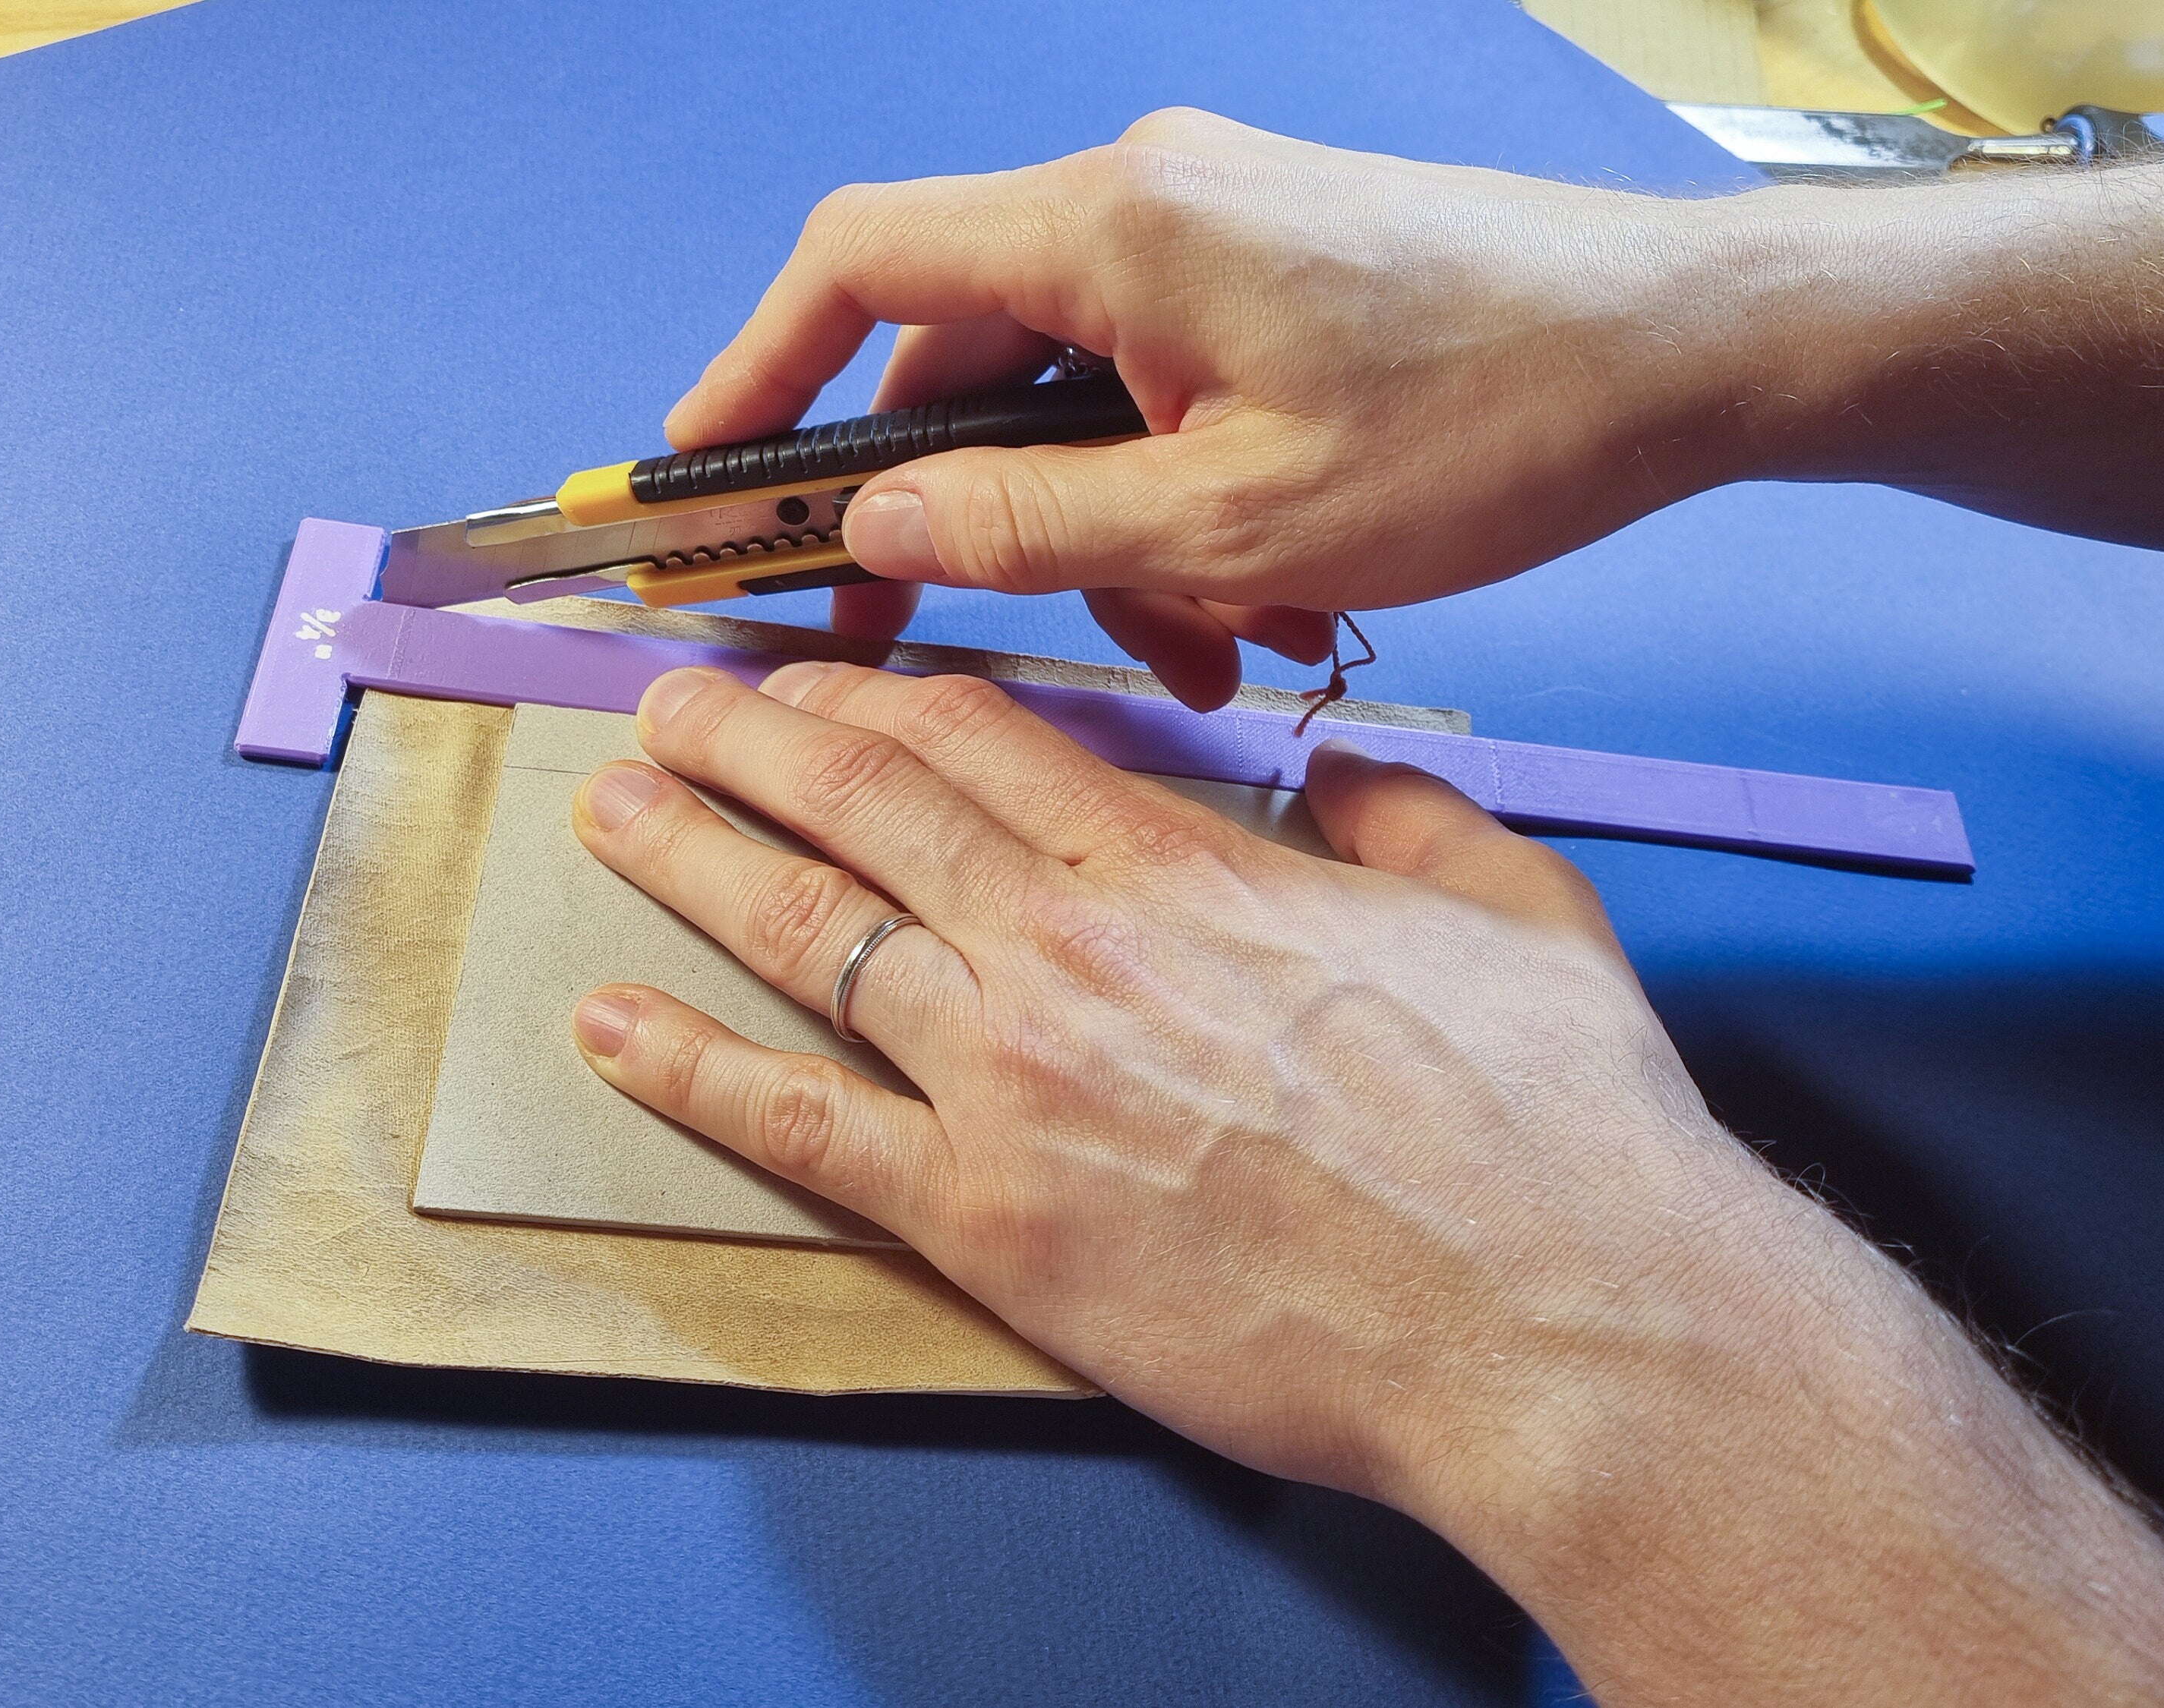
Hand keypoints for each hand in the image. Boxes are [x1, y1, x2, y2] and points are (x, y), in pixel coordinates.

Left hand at [567, 662, 2163, 1704]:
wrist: (1551, 1317)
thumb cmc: (1549, 1124)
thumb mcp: (1515, 908)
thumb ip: (1410, 815)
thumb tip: (1348, 769)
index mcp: (1183, 867)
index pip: (988, 743)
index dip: (886, 698)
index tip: (827, 677)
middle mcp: (1069, 948)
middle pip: (871, 808)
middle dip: (759, 740)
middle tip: (676, 702)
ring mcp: (1010, 1079)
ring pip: (811, 929)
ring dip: (698, 856)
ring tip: (617, 806)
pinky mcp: (986, 1219)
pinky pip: (801, 1127)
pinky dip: (692, 1070)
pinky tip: (612, 1022)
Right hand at [664, 106, 1747, 706]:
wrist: (1690, 355)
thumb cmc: (1490, 421)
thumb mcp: (1235, 521)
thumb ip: (1035, 524)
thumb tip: (883, 523)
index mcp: (1114, 228)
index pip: (862, 263)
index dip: (756, 366)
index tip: (707, 469)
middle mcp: (1149, 203)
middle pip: (966, 354)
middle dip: (963, 508)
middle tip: (933, 628)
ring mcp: (1216, 239)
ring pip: (1078, 400)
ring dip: (1102, 537)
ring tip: (1204, 651)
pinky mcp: (1275, 285)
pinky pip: (1167, 399)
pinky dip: (1179, 506)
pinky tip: (1264, 607)